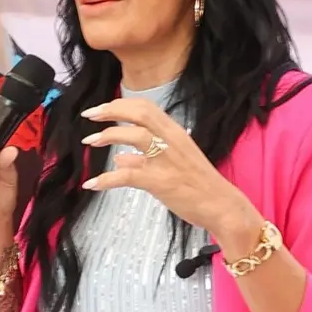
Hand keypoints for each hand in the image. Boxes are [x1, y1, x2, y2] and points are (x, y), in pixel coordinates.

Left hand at [79, 99, 257, 239]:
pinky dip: (106, 179)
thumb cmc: (199, 186)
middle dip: (111, 110)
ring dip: (107, 136)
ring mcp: (166, 160)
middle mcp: (171, 140)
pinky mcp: (161, 181)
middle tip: (89, 115)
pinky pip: (127, 176)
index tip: (100, 109)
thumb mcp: (173, 164)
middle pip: (139, 113)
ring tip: (89, 142)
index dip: (120, 104)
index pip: (146, 107)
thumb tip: (119, 160)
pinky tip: (91, 184)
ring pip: (134, 136)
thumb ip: (144, 160)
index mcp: (175, 133)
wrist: (222, 206)